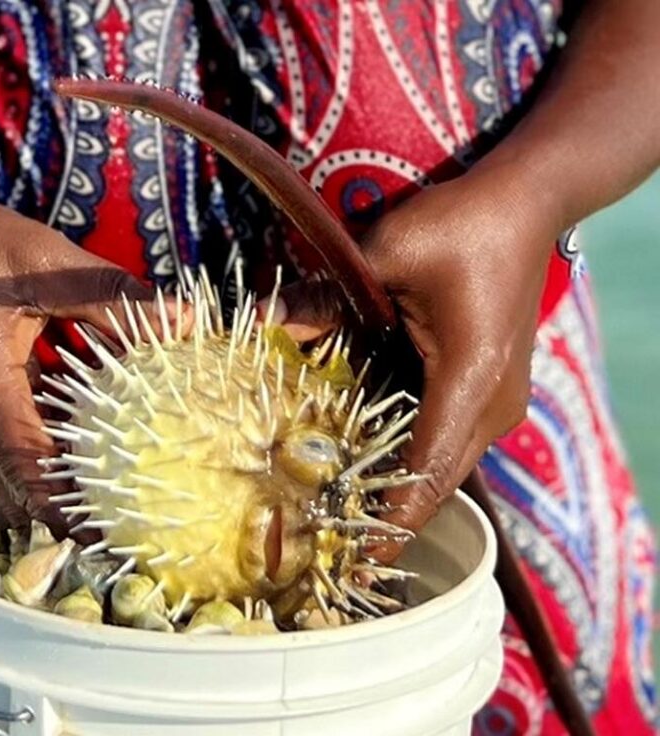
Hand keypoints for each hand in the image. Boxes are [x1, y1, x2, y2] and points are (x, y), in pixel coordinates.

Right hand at [0, 182, 178, 528]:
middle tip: (145, 524)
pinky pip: (16, 461)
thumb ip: (113, 298)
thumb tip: (188, 321)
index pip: (27, 467)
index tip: (123, 536)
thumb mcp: (44, 262)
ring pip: (17, 486)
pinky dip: (56, 469)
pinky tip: (106, 460)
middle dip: (79, 518)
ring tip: (134, 504)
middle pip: (22, 495)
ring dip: (67, 498)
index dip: (74, 509)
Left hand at [272, 167, 558, 553]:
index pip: (429, 466)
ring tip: (342, 513)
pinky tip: (365, 459)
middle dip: (390, 513)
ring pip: (444, 462)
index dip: (394, 519)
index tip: (361, 562)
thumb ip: (324, 298)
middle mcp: (493, 403)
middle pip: (438, 477)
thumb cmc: (461, 224)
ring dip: (398, 485)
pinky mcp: (490, 389)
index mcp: (470, 378)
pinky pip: (447, 436)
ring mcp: (498, 400)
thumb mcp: (385, 254)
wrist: (525, 204)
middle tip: (333, 543)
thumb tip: (263, 321)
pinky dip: (409, 453)